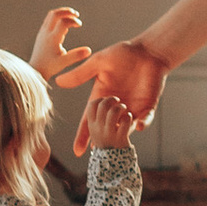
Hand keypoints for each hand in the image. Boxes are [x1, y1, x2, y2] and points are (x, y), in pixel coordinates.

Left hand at [29, 6, 82, 79]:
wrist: (35, 69)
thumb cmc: (50, 67)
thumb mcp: (64, 62)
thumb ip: (76, 55)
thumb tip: (89, 50)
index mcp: (52, 39)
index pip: (63, 22)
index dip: (73, 21)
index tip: (80, 25)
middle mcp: (46, 32)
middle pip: (55, 14)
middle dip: (67, 11)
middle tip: (76, 14)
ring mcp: (43, 31)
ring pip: (51, 14)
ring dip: (62, 12)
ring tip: (72, 16)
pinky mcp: (41, 33)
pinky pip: (49, 19)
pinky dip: (58, 17)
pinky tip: (64, 23)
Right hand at [59, 35, 169, 153]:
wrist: (147, 51)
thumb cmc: (122, 54)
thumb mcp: (98, 63)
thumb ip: (80, 74)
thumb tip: (58, 81)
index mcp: (102, 98)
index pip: (90, 120)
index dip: (84, 135)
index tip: (78, 151)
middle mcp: (116, 107)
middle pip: (106, 129)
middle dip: (102, 142)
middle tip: (97, 155)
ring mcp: (132, 107)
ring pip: (125, 128)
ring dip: (121, 132)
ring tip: (116, 138)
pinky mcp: (148, 105)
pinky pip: (146, 118)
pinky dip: (144, 123)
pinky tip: (140, 126)